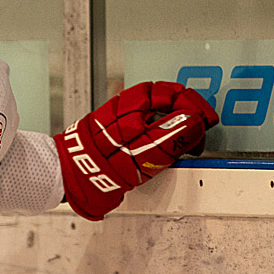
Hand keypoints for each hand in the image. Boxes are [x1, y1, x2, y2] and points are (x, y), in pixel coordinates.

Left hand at [54, 81, 218, 219]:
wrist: (66, 179)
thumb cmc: (98, 168)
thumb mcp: (142, 155)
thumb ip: (170, 137)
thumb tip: (195, 122)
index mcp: (130, 107)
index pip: (171, 93)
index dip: (194, 106)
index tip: (207, 121)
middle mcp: (122, 108)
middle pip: (162, 98)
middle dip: (186, 109)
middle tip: (200, 127)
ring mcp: (116, 119)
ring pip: (152, 110)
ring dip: (172, 119)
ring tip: (185, 137)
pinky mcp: (111, 131)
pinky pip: (141, 123)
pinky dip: (158, 130)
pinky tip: (162, 145)